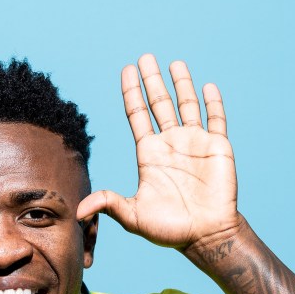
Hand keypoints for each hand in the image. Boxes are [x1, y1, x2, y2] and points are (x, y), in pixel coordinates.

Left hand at [77, 55, 240, 251]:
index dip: (131, 92)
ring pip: (187, 105)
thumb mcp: (134, 217)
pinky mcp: (217, 148)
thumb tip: (77, 212)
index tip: (127, 70)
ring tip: (174, 63)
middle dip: (151, 80)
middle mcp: (170, 144)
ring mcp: (194, 143)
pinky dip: (212, 102)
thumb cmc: (170, 230)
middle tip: (145, 57)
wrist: (206, 236)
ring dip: (181, 83)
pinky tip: (207, 86)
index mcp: (149, 154)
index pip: (137, 114)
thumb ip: (109, 205)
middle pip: (159, 104)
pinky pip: (216, 119)